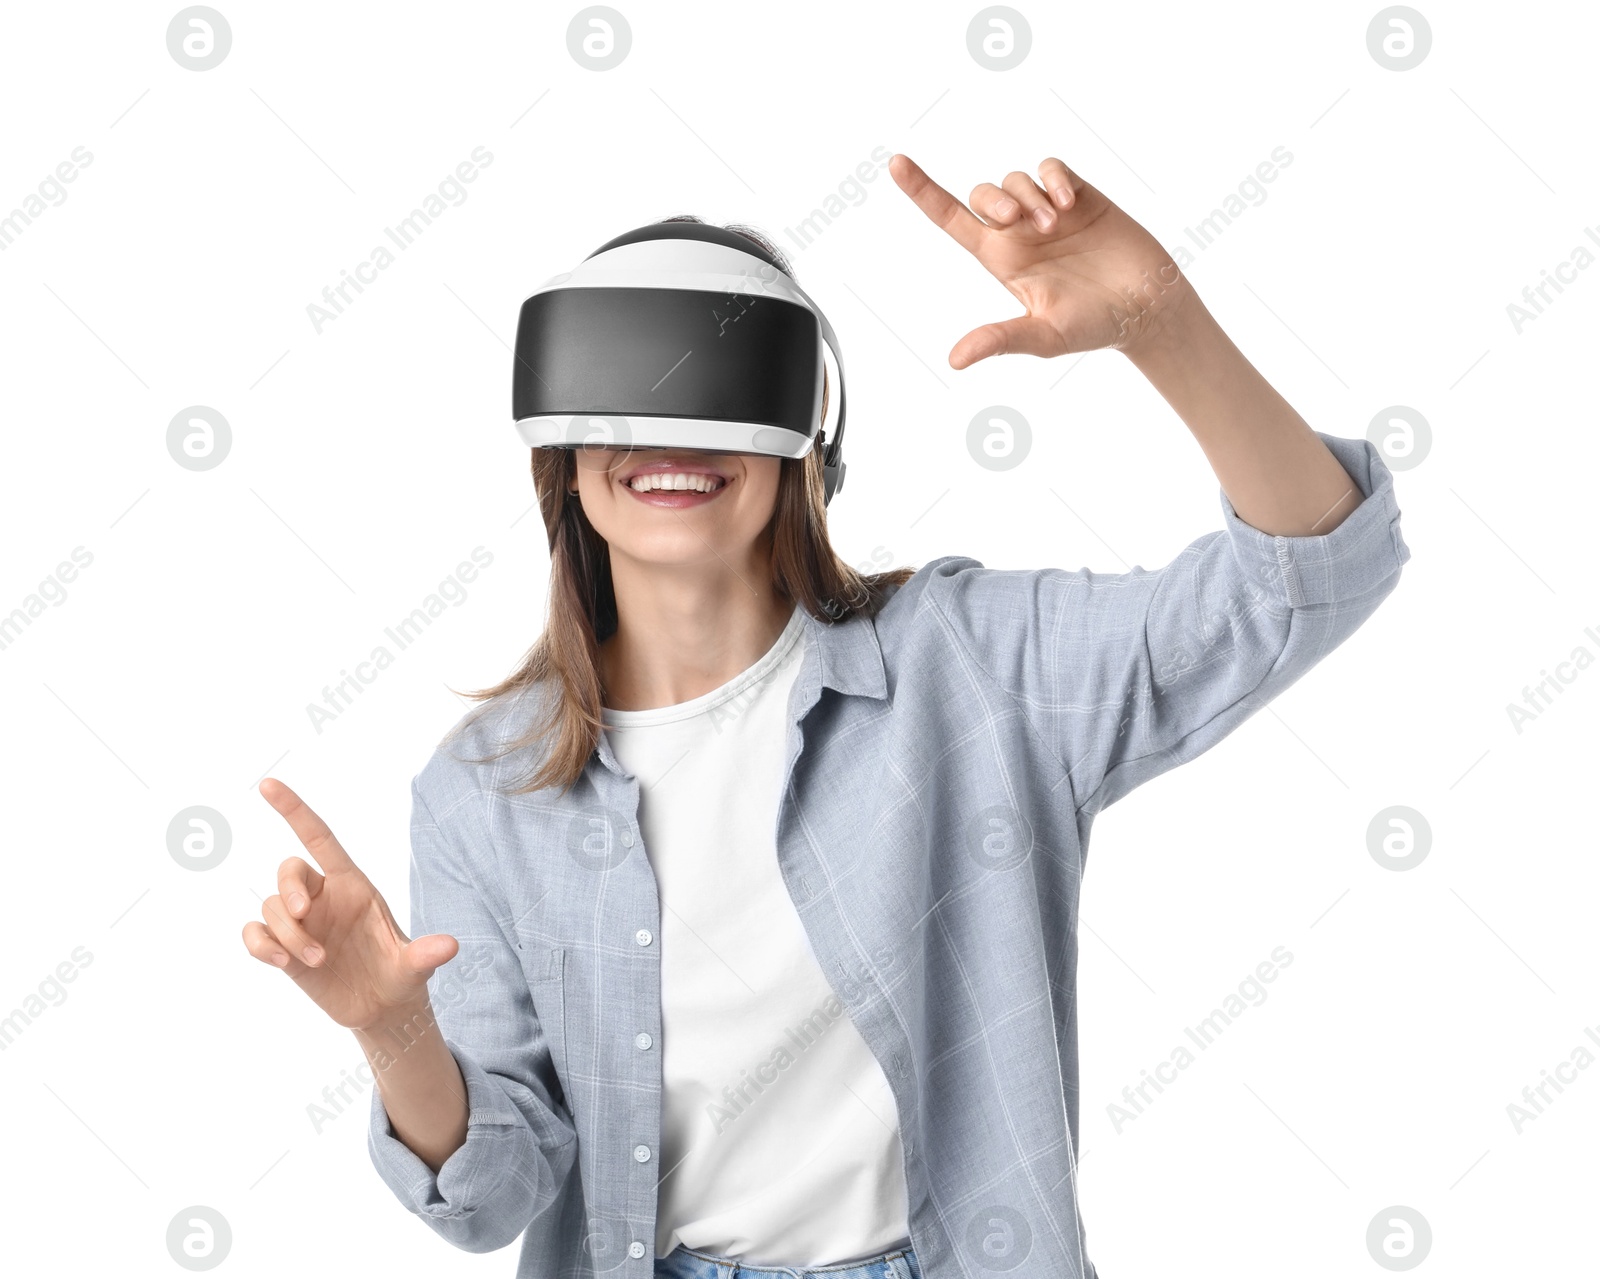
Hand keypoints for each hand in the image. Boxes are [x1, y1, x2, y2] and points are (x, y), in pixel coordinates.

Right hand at [243, 777, 457, 1031]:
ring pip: (272, 907)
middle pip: (288, 870)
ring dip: (288, 934)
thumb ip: (426, 954)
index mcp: (354, 885)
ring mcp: (302, 924)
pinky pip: (255, 934)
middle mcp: (324, 898)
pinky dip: (259, 945)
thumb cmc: (401, 974)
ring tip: (318, 961)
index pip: (319, 837)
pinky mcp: (284, 950)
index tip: (268, 784)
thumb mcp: (415, 966)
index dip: (294, 810)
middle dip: (289, 888)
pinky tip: (281, 963)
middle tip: (306, 915)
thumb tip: (450, 947)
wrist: (383, 1009)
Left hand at [888, 152, 1194, 366]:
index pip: (950, 220)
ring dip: (1029, 195)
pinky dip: (1055, 178)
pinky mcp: (1080, 196)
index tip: (895, 165)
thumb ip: (1001, 339)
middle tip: (1017, 220)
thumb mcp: (1044, 336)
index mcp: (1001, 261)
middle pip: (982, 195)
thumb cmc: (1094, 325)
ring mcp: (1049, 212)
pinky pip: (1052, 168)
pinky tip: (1070, 203)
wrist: (1146, 306)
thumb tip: (956, 359)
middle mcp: (1019, 233)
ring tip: (1057, 223)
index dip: (922, 191)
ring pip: (1016, 179)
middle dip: (993, 199)